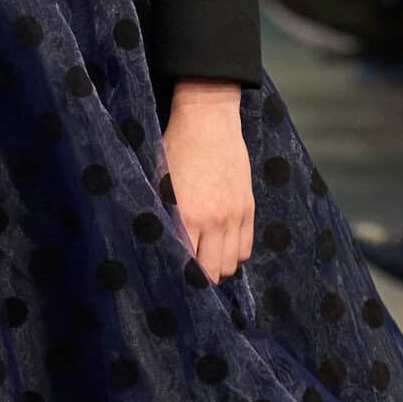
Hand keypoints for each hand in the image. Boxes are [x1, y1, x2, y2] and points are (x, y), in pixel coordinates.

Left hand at [161, 85, 253, 283]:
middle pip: (212, 272)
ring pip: (230, 263)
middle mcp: (214, 221)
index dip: (179, 278)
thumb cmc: (175, 148)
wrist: (208, 120)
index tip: (171, 281)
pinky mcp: (247, 207)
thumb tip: (154, 245)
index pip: (186, 265)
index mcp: (186, 216)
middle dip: (200, 279)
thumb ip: (160, 216)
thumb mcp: (158, 182)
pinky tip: (221, 249)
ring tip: (204, 265)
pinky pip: (245, 247)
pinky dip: (234, 255)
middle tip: (188, 277)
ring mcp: (234, 215)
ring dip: (217, 269)